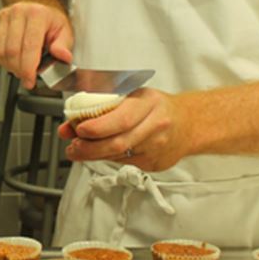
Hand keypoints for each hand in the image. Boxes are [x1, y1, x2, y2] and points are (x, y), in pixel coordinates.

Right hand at [0, 1, 74, 88]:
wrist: (39, 7)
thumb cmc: (50, 21)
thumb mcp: (64, 31)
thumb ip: (63, 45)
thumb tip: (63, 56)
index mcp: (37, 14)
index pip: (29, 46)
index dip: (28, 68)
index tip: (30, 80)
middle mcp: (18, 12)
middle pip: (12, 51)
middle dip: (18, 70)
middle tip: (26, 77)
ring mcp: (4, 16)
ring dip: (8, 66)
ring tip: (20, 67)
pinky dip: (1, 59)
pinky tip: (11, 59)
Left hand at [59, 88, 190, 171]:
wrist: (188, 124)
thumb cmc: (157, 107)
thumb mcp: (133, 95)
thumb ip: (101, 106)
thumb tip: (70, 123)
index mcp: (149, 102)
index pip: (122, 118)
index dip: (98, 127)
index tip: (79, 129)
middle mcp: (156, 125)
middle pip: (119, 142)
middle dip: (90, 147)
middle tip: (73, 147)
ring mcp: (157, 147)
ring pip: (119, 156)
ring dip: (94, 155)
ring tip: (78, 150)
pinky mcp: (155, 164)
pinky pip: (125, 163)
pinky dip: (108, 158)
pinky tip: (101, 152)